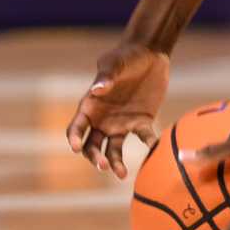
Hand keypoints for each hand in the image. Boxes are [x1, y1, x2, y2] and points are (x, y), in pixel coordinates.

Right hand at [67, 40, 169, 178]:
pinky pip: (143, 138)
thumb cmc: (126, 56)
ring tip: (121, 174)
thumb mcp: (115, 63)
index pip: (76, 127)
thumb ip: (106, 76)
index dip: (74, 138)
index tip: (75, 148)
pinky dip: (149, 144)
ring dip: (115, 162)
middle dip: (95, 157)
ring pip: (113, 150)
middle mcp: (102, 119)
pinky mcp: (141, 122)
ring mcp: (121, 123)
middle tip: (104, 165)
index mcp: (90, 106)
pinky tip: (155, 148)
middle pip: (92, 145)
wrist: (150, 54)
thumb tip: (97, 90)